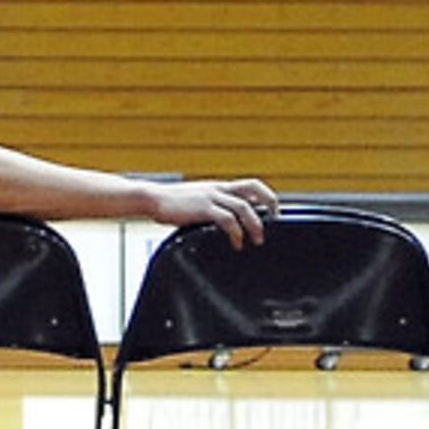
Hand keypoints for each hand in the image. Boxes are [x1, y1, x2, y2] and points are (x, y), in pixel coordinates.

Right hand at [152, 178, 278, 244]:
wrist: (153, 198)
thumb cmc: (173, 202)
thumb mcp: (199, 199)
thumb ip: (214, 206)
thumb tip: (229, 220)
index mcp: (220, 186)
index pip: (251, 184)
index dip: (267, 196)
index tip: (274, 211)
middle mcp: (219, 188)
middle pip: (254, 188)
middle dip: (270, 203)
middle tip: (275, 222)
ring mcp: (212, 197)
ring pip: (244, 207)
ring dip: (255, 225)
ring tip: (257, 240)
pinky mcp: (203, 209)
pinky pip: (227, 220)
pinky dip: (236, 233)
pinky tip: (236, 243)